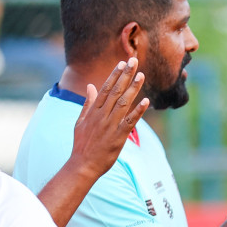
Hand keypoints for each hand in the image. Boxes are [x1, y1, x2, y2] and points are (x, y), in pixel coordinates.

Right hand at [71, 59, 148, 179]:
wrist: (82, 165)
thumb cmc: (82, 145)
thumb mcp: (80, 122)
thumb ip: (87, 103)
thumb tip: (90, 86)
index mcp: (93, 111)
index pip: (105, 88)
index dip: (114, 75)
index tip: (122, 63)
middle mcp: (102, 115)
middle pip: (115, 91)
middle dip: (125, 75)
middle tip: (134, 61)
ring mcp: (110, 125)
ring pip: (123, 103)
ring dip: (133, 88)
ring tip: (141, 75)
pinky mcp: (118, 137)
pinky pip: (130, 121)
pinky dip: (138, 111)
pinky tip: (146, 101)